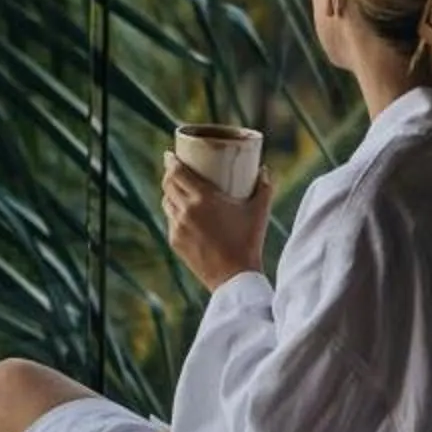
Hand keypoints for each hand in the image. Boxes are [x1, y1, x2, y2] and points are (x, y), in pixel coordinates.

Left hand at [163, 157, 271, 289]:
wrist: (235, 277)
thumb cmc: (248, 241)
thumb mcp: (259, 212)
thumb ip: (265, 188)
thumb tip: (265, 170)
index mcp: (203, 199)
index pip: (177, 172)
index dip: (170, 161)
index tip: (170, 154)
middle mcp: (186, 210)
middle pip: (168, 184)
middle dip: (168, 173)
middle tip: (174, 168)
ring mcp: (178, 227)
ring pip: (166, 202)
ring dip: (169, 192)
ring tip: (176, 188)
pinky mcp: (175, 241)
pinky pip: (170, 220)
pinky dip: (173, 211)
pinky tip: (179, 210)